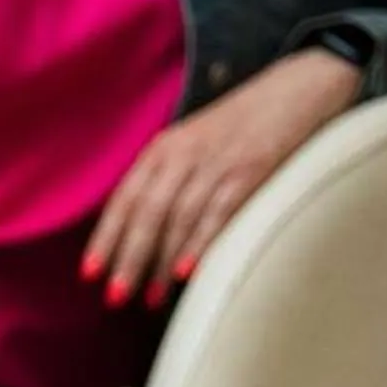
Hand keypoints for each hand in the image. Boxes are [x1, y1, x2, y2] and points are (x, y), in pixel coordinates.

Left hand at [84, 49, 360, 310]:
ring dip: (162, 263)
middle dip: (128, 258)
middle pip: (146, 214)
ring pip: (178, 218)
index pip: (124, 199)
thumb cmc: (239, 127)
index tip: (88, 274)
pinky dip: (199, 242)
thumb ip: (164, 180)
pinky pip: (218, 212)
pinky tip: (186, 272)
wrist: (297, 88)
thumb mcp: (191, 144)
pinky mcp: (250, 168)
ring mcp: (216, 161)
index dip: (105, 238)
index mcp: (162, 149)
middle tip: (114, 296)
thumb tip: (137, 234)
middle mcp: (182, 154)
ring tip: (151, 298)